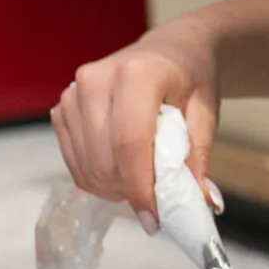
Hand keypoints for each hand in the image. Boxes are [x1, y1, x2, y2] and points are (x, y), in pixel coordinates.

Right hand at [51, 24, 220, 226]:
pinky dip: (96, 177)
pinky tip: (121, 172)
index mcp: (137, 75)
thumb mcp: (206, 112)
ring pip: (85, 163)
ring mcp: (73, 93)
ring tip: (141, 183)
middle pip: (104, 157)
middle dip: (128, 191)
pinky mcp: (62, 108)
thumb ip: (198, 155)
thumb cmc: (191, 79)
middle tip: (156, 202)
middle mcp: (95, 81)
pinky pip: (73, 159)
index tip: (154, 218)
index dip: (140, 186)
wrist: (170, 50)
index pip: (130, 142)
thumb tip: (199, 201)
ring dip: (112, 187)